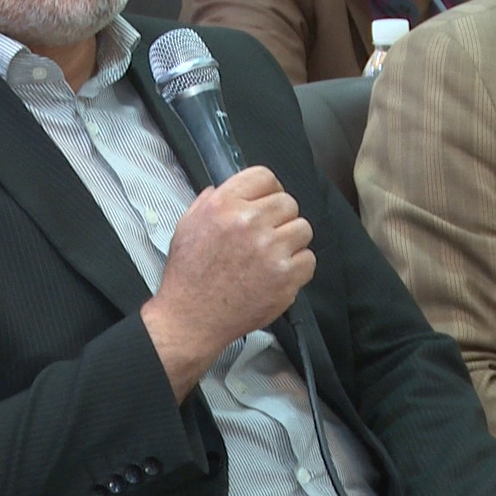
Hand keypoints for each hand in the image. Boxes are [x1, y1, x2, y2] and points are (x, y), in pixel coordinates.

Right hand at [140, 165, 315, 399]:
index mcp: (223, 205)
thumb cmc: (188, 276)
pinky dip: (298, 267)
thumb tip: (226, 188)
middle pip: (288, 202)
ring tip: (274, 255)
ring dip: (291, 241)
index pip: (264, 177)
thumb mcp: (186, 226)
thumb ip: (208, 202)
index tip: (268, 202)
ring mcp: (270, 250)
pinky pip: (309, 259)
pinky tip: (278, 273)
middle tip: (268, 234)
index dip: (269, 189)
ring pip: (303, 229)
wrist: (191, 318)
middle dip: (280, 217)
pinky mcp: (285, 277)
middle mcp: (248, 223)